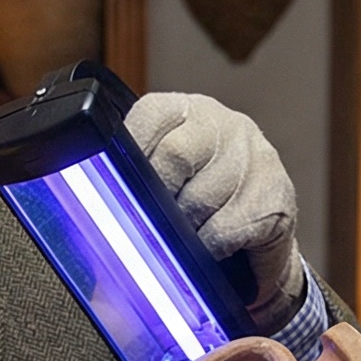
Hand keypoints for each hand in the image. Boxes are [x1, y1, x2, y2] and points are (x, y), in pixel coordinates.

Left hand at [127, 92, 306, 321]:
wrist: (261, 228)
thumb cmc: (198, 201)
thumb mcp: (161, 183)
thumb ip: (126, 192)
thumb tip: (83, 233)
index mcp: (185, 111)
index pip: (149, 116)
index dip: (131, 154)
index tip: (118, 190)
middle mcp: (223, 124)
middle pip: (175, 156)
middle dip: (157, 199)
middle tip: (152, 224)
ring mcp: (255, 156)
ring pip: (200, 200)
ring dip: (185, 231)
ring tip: (188, 236)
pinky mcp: (277, 194)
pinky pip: (226, 229)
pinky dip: (211, 248)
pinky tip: (213, 246)